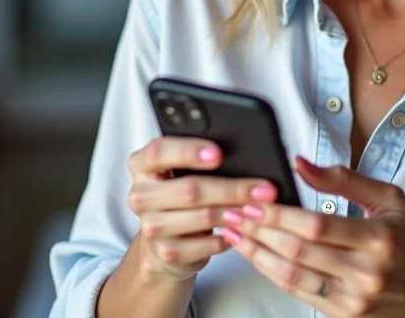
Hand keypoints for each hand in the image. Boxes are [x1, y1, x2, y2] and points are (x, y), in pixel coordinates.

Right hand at [127, 136, 278, 281]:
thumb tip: (246, 155)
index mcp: (143, 164)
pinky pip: (204, 244)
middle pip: (190, 189)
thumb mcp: (185, 167)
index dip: (189, 151)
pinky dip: (228, 236)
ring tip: (260, 208)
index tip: (218, 154)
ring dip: (236, 212)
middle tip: (263, 189)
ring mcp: (150, 227)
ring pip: (202, 217)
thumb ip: (203, 156)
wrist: (167, 236)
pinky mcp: (165, 253)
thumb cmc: (183, 191)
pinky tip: (243, 229)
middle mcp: (140, 195)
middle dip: (232, 188)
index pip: (159, 152)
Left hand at [220, 156, 404, 316]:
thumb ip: (344, 179)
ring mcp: (353, 299)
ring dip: (257, 255)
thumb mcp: (389, 198)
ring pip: (292, 277)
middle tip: (231, 214)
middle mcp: (365, 272)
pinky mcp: (345, 316)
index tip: (253, 201)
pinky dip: (273, 275)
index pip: (317, 225)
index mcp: (377, 237)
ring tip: (233, 236)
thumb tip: (301, 163)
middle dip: (259, 232)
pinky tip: (257, 258)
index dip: (280, 214)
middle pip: (298, 251)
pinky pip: (300, 294)